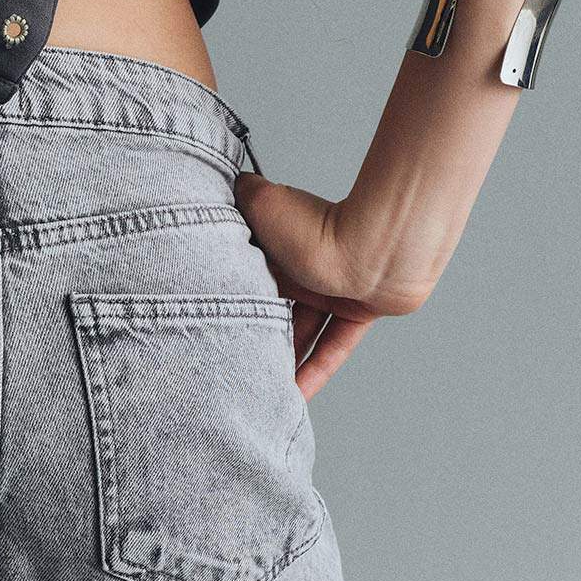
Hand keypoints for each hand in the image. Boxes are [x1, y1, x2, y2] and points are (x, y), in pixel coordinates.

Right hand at [234, 171, 432, 397]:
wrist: (373, 251)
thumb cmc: (316, 227)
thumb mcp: (261, 202)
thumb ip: (242, 194)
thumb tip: (233, 184)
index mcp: (276, 244)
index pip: (248, 274)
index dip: (228, 295)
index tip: (207, 319)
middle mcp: (303, 269)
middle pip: (271, 307)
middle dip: (252, 332)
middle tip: (229, 362)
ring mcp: (332, 291)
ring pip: (300, 331)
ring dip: (282, 358)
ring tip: (256, 386)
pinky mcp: (357, 312)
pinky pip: (333, 348)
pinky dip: (316, 371)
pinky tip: (297, 396)